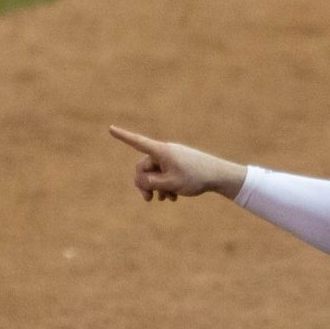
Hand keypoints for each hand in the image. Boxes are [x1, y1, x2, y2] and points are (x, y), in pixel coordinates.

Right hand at [108, 127, 247, 202]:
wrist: (219, 175)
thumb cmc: (195, 178)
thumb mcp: (169, 183)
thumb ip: (150, 183)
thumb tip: (139, 180)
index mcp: (161, 151)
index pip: (138, 142)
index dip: (123, 137)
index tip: (110, 128)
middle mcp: (165, 151)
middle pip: (144, 166)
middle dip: (144, 184)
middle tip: (149, 200)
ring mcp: (172, 158)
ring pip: (156, 173)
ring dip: (157, 187)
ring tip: (165, 199)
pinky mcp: (179, 164)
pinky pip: (166, 174)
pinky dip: (166, 185)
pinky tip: (173, 197)